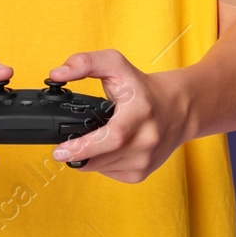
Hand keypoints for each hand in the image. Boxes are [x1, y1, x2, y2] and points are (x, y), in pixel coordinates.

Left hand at [47, 49, 189, 182]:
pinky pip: (110, 173)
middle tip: (62, 150)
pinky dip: (101, 163)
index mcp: (140, 112)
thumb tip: (56, 73)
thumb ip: (85, 63)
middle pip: (102, 157)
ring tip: (88, 142)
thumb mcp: (116, 65)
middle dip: (78, 155)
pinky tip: (105, 149)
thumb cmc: (144, 88)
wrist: (179, 109)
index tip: (61, 150)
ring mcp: (145, 160)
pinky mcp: (141, 173)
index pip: (112, 137)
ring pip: (102, 168)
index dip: (84, 147)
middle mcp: (146, 139)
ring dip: (88, 159)